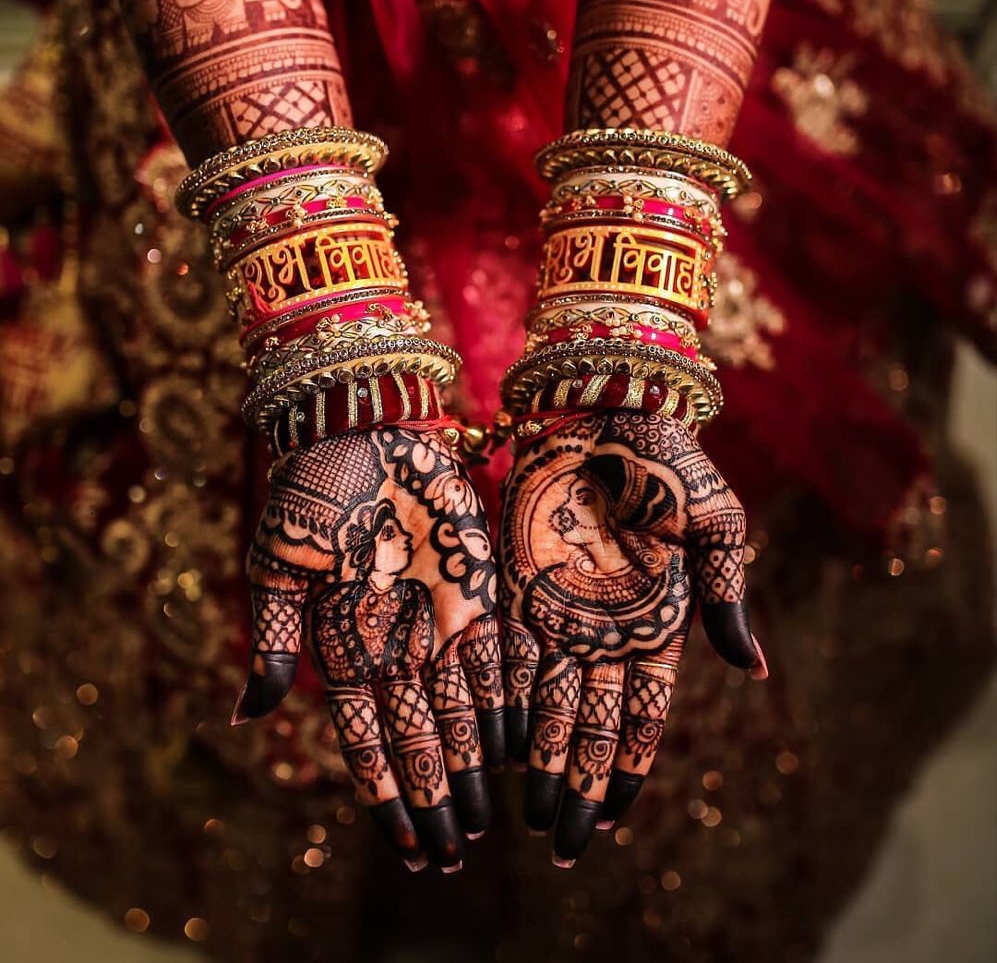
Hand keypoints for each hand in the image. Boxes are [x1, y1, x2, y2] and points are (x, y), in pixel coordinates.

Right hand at [235, 427, 504, 871]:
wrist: (362, 428)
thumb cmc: (311, 491)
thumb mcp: (278, 564)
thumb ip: (276, 637)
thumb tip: (248, 716)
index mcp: (346, 646)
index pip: (367, 739)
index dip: (385, 795)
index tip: (404, 847)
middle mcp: (397, 644)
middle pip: (420, 737)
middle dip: (438, 796)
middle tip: (455, 853)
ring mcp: (438, 619)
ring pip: (462, 709)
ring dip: (475, 767)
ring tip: (488, 821)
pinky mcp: (476, 587)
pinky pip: (497, 655)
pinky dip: (507, 701)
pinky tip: (521, 747)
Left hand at [499, 412, 764, 864]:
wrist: (605, 403)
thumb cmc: (668, 460)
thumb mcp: (715, 524)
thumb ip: (726, 595)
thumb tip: (753, 670)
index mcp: (657, 618)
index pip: (642, 713)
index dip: (627, 768)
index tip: (613, 819)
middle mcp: (606, 624)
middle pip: (591, 720)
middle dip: (577, 781)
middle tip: (561, 841)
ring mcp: (560, 606)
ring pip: (548, 699)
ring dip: (539, 756)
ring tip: (527, 813)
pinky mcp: (516, 580)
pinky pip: (507, 651)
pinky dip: (501, 700)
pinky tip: (492, 746)